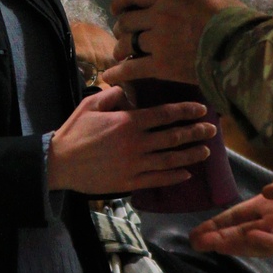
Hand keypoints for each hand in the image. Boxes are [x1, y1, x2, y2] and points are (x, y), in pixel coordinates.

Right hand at [47, 85, 216, 192]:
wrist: (60, 163)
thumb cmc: (75, 132)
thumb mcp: (91, 105)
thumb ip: (113, 95)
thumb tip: (130, 90)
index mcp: (128, 122)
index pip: (164, 115)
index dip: (185, 111)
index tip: (201, 109)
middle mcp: (136, 143)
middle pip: (173, 137)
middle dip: (195, 132)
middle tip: (212, 129)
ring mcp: (135, 164)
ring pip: (170, 159)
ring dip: (191, 154)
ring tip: (205, 151)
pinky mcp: (130, 182)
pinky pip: (158, 179)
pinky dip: (174, 176)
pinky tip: (187, 174)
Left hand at [104, 0, 237, 85]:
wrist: (241, 52)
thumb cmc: (237, 24)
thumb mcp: (227, 0)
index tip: (117, 7)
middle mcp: (158, 16)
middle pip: (126, 21)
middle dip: (122, 28)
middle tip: (124, 35)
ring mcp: (158, 42)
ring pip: (126, 44)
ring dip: (120, 49)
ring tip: (121, 54)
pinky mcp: (161, 66)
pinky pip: (130, 69)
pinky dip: (118, 73)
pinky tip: (110, 77)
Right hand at [188, 144, 272, 254]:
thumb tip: (268, 192)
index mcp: (272, 201)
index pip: (239, 215)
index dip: (219, 223)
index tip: (198, 233)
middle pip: (242, 232)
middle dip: (219, 238)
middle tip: (195, 243)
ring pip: (258, 242)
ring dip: (236, 244)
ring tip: (215, 244)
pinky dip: (267, 243)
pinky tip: (250, 238)